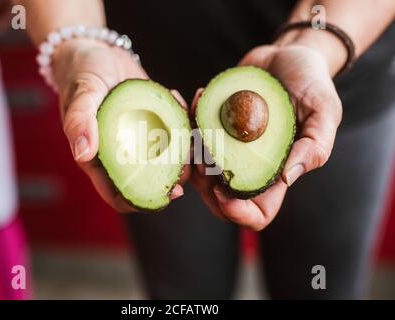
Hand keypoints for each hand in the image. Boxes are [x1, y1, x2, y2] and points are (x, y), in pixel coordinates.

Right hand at [53, 39, 187, 212]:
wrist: (95, 51)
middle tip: (190, 166)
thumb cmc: (81, 72)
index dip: (141, 201)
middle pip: (149, 181)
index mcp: (99, 157)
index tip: (165, 196)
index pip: (119, 194)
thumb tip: (83, 154)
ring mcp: (139, 139)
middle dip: (171, 178)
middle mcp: (121, 154)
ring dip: (183, 153)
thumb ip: (80, 121)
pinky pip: (172, 131)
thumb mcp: (81, 92)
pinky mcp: (153, 122)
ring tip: (194, 137)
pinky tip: (181, 102)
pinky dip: (182, 122)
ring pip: (166, 159)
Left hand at [191, 44, 341, 229]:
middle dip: (204, 185)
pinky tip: (199, 95)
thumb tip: (289, 177)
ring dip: (190, 152)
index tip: (225, 193)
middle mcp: (248, 165)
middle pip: (218, 199)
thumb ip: (315, 145)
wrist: (288, 56)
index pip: (257, 212)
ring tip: (197, 123)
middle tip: (201, 156)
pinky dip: (188, 119)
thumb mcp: (324, 111)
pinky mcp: (213, 125)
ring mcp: (227, 147)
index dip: (238, 213)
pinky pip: (191, 134)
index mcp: (275, 172)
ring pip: (198, 170)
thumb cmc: (311, 84)